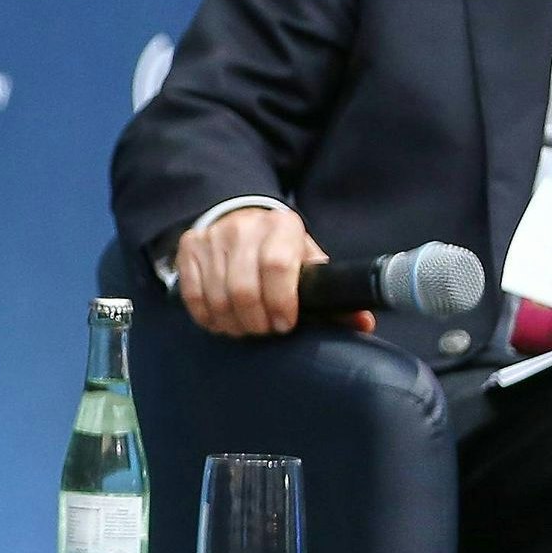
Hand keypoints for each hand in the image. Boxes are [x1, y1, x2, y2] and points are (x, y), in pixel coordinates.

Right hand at [172, 204, 365, 337]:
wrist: (241, 221)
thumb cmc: (280, 250)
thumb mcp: (306, 262)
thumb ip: (330, 292)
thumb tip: (362, 323)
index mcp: (282, 226)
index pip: (277, 266)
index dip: (281, 302)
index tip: (284, 324)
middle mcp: (245, 227)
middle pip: (243, 287)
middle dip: (255, 321)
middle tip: (263, 331)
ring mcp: (213, 236)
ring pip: (216, 295)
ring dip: (232, 323)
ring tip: (245, 329)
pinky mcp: (189, 247)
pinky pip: (193, 295)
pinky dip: (208, 317)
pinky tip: (222, 321)